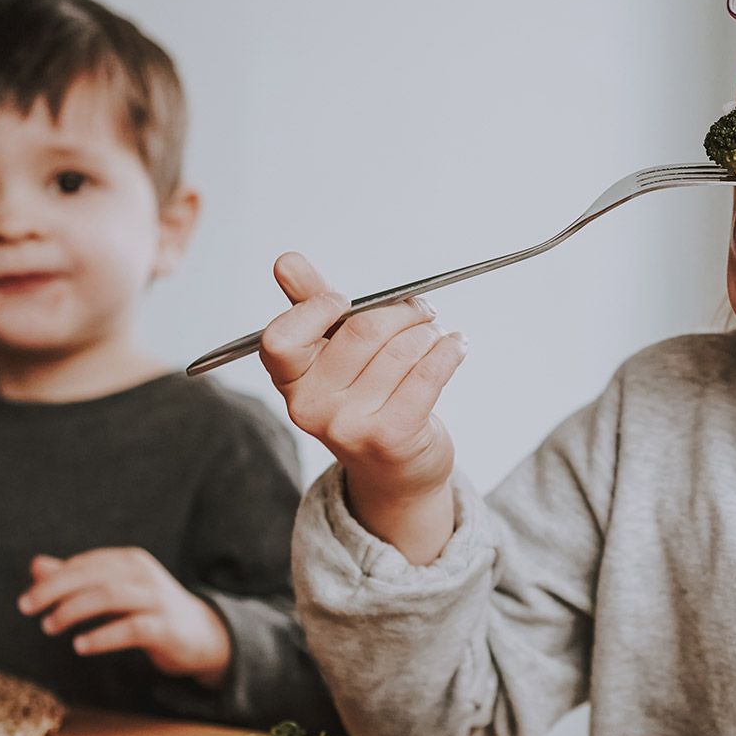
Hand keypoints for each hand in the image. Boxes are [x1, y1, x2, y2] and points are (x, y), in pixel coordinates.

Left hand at [16, 548, 230, 687]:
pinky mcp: (166, 627)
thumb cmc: (149, 611)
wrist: (202, 635)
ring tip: (50, 626)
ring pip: (109, 596)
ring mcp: (157, 600)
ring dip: (73, 611)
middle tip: (28, 610)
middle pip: (93, 576)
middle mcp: (144, 574)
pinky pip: (131, 628)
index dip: (53, 579)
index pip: (85, 563)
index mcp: (129, 561)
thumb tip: (36, 565)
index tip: (27, 601)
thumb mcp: (112, 591)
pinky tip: (80, 646)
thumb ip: (76, 579)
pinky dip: (102, 636)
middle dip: (55, 591)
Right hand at [259, 252, 467, 564]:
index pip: (281, 338)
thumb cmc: (362, 403)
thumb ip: (309, 305)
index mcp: (290, 382)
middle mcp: (311, 408)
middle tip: (421, 309)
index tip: (343, 300)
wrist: (393, 473)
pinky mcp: (391, 437)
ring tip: (436, 333)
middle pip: (361, 331)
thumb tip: (287, 262)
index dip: (315, 309)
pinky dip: (448, 351)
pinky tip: (454, 346)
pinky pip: (427, 374)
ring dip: (428, 332)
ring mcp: (349, 426)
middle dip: (401, 312)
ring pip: (401, 350)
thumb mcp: (330, 355)